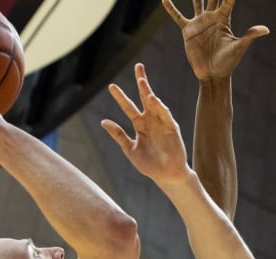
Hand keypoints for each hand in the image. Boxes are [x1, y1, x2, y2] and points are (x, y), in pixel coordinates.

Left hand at [101, 64, 187, 183]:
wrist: (166, 176)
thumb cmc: (149, 165)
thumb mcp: (130, 149)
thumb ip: (118, 135)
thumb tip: (103, 121)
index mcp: (140, 126)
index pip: (129, 107)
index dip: (120, 97)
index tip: (111, 86)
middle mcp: (151, 120)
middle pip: (145, 97)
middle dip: (142, 82)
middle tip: (138, 66)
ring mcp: (162, 122)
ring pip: (154, 103)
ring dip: (148, 91)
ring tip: (141, 81)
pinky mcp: (172, 127)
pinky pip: (165, 114)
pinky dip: (159, 107)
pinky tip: (152, 99)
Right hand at [162, 0, 267, 80]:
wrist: (212, 76)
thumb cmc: (228, 63)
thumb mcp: (239, 47)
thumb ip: (250, 35)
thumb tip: (266, 30)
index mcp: (224, 18)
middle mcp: (211, 17)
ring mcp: (199, 23)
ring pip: (196, 2)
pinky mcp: (188, 32)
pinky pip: (178, 17)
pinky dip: (171, 8)